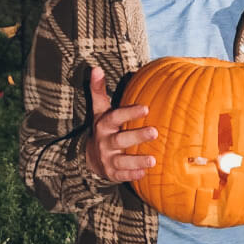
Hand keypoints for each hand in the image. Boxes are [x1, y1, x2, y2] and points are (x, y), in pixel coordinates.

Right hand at [85, 66, 156, 182]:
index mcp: (104, 125)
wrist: (89, 157)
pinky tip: (145, 174)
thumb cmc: (102, 128)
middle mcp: (105, 142)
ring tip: (153, 160)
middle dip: (137, 137)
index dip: (129, 113)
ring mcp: (108, 159)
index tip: (146, 108)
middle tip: (155, 132)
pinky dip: (132, 175)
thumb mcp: (99, 110)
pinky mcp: (112, 173)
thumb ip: (98, 90)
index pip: (115, 117)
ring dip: (136, 161)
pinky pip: (121, 176)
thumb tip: (96, 68)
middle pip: (120, 140)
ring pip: (121, 161)